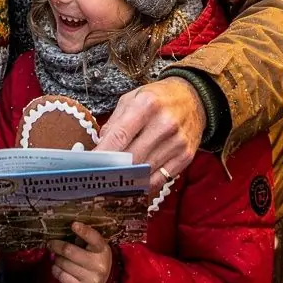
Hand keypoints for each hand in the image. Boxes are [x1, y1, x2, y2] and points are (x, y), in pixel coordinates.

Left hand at [48, 222, 112, 282]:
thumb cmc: (95, 261)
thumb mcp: (95, 249)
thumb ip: (84, 240)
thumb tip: (63, 232)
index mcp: (102, 250)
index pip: (94, 238)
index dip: (84, 231)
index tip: (73, 224)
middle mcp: (98, 265)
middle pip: (70, 251)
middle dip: (57, 246)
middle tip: (51, 244)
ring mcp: (91, 279)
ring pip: (63, 264)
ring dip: (56, 259)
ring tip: (57, 258)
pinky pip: (61, 276)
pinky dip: (56, 270)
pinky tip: (57, 268)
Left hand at [96, 77, 205, 193]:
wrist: (194, 98)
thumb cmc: (158, 98)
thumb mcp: (133, 98)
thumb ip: (115, 121)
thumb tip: (101, 146)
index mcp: (147, 105)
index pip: (120, 135)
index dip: (102, 153)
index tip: (88, 164)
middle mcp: (165, 123)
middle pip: (131, 157)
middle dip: (112, 168)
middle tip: (97, 176)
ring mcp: (177, 142)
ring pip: (144, 171)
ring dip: (126, 179)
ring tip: (111, 182)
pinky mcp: (186, 156)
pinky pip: (160, 179)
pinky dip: (143, 184)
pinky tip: (133, 183)